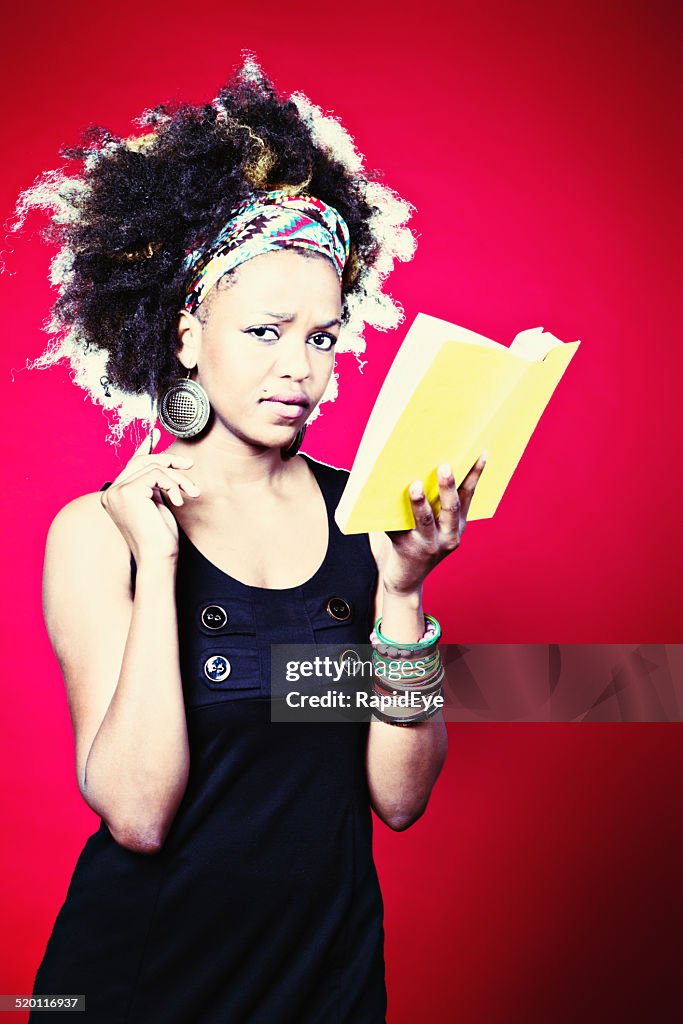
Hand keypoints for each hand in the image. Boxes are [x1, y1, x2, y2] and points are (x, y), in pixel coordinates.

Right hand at [100, 429, 200, 563]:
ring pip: (153, 466)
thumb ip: (155, 486)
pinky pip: (157, 474)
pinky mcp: (127, 491)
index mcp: (116, 495)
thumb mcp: (158, 505)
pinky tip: (177, 502)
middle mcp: (111, 492)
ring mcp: (116, 491)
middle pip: (142, 461)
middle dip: (169, 461)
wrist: (158, 557)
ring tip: (190, 493)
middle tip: (189, 466)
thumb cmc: (160, 538)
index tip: (154, 431)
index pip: (131, 465)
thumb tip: (163, 466)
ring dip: (177, 478)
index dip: (144, 447)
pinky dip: (173, 485)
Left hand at [380, 453, 486, 594]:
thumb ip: (435, 505)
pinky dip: (389, 516)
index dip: (475, 474)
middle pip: (450, 508)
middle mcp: (448, 536)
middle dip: (448, 486)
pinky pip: (396, 529)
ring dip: (419, 502)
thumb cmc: (420, 543)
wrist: (406, 580)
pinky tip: (380, 500)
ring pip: (425, 520)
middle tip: (445, 466)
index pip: (468, 496)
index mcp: (458, 525)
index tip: (481, 453)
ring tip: (414, 485)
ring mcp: (428, 545)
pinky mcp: (406, 550)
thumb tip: (421, 468)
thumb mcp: (436, 527)